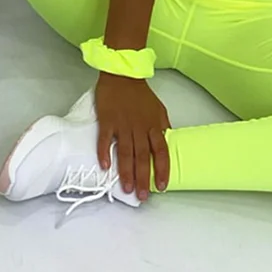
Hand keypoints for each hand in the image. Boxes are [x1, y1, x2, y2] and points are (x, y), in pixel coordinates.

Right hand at [94, 71, 170, 200]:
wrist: (122, 74)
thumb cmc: (140, 94)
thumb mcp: (158, 108)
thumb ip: (163, 126)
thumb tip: (168, 142)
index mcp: (154, 125)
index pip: (161, 151)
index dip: (162, 170)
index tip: (162, 187)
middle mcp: (139, 127)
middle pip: (142, 156)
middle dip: (143, 178)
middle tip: (142, 197)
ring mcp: (122, 124)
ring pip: (125, 152)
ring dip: (126, 171)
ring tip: (127, 188)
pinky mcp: (107, 120)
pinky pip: (105, 139)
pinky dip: (104, 153)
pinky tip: (105, 167)